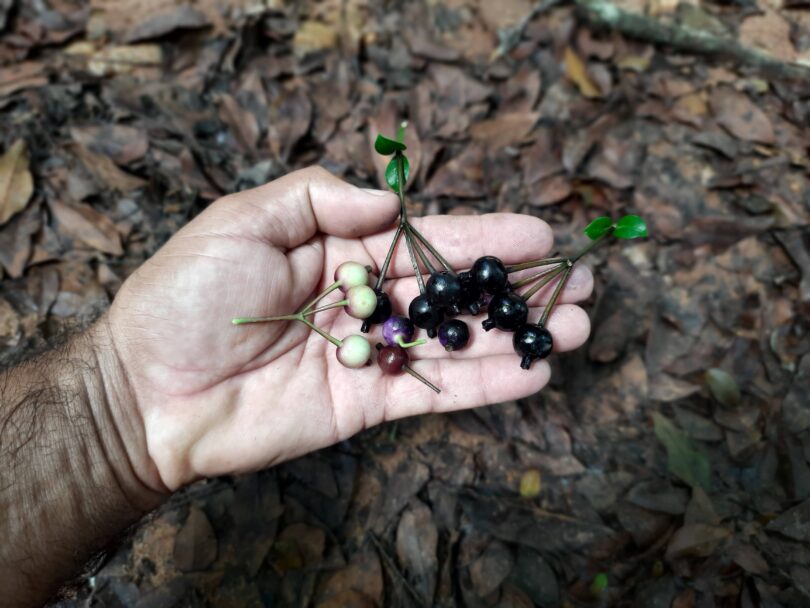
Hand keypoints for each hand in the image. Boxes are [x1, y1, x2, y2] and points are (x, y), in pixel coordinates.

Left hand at [105, 167, 592, 491]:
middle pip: (453, 292)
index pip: (425, 240)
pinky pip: (433, 392)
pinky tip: (532, 375)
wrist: (148, 390)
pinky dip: (482, 385)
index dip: (483, 238)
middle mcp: (364, 300)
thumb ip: (318, 196)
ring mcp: (370, 354)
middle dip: (517, 289)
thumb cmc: (184, 295)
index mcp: (338, 249)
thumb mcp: (243, 218)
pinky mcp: (366, 403)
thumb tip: (389, 201)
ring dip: (517, 337)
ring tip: (579, 329)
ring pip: (455, 342)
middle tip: (581, 286)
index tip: (540, 235)